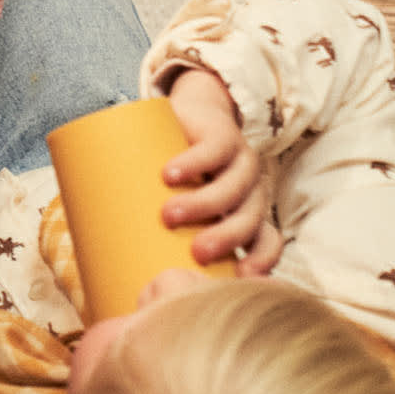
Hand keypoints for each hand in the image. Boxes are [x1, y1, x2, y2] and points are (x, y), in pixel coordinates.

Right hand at [164, 67, 284, 273]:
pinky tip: (169, 175)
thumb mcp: (183, 209)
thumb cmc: (178, 178)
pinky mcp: (222, 133)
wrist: (191, 115)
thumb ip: (171, 240)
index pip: (267, 241)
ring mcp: (239, 160)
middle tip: (198, 252)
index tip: (240, 275)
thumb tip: (127, 278)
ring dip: (203, 204)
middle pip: (249, 218)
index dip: (262, 259)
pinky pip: (215, 149)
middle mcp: (249, 189)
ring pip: (233, 187)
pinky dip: (194, 163)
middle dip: (226, 237)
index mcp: (247, 212)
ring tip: (169, 214)